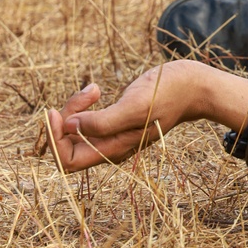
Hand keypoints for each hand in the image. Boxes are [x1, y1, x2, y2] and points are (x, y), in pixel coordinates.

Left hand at [45, 61, 247, 172]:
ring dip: (74, 108)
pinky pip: (86, 120)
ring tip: (93, 89)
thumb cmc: (168, 93)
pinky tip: (95, 90)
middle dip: (64, 120)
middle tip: (84, 95)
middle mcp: (110, 146)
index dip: (54, 139)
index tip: (54, 111)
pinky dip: (83, 105)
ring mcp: (113, 135)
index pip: (68, 160)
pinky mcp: (115, 121)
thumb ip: (103, 121)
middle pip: (67, 146)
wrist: (193, 86)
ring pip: (75, 131)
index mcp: (114, 149)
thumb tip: (68, 127)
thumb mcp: (136, 106)